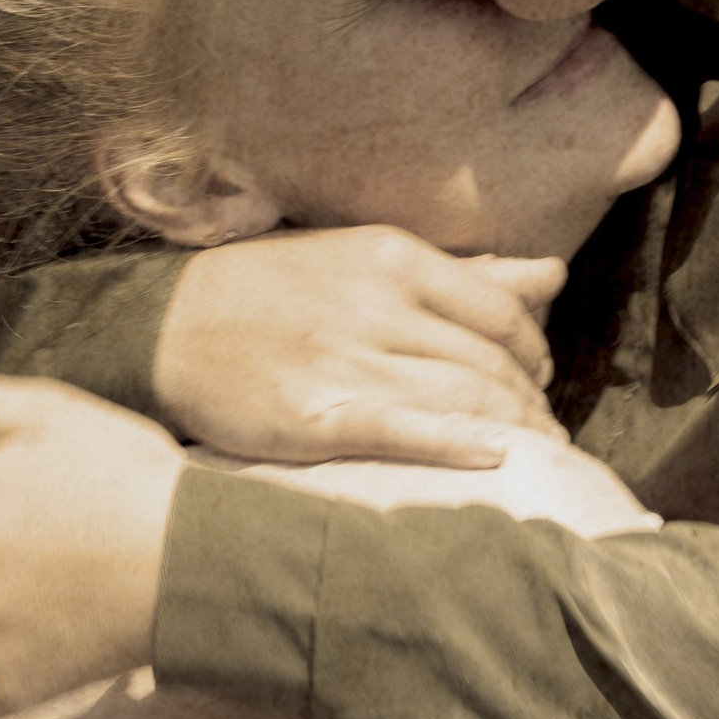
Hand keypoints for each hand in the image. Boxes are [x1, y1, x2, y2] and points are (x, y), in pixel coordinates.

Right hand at [153, 227, 563, 464]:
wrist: (166, 326)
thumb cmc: (272, 292)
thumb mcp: (365, 259)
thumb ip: (463, 275)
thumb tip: (552, 275)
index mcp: (393, 260)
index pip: (502, 312)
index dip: (536, 353)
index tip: (539, 381)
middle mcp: (377, 306)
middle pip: (489, 362)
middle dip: (531, 404)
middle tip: (546, 432)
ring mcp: (346, 362)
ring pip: (462, 398)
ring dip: (514, 432)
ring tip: (536, 457)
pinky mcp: (315, 417)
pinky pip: (405, 431)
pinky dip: (459, 444)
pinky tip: (495, 459)